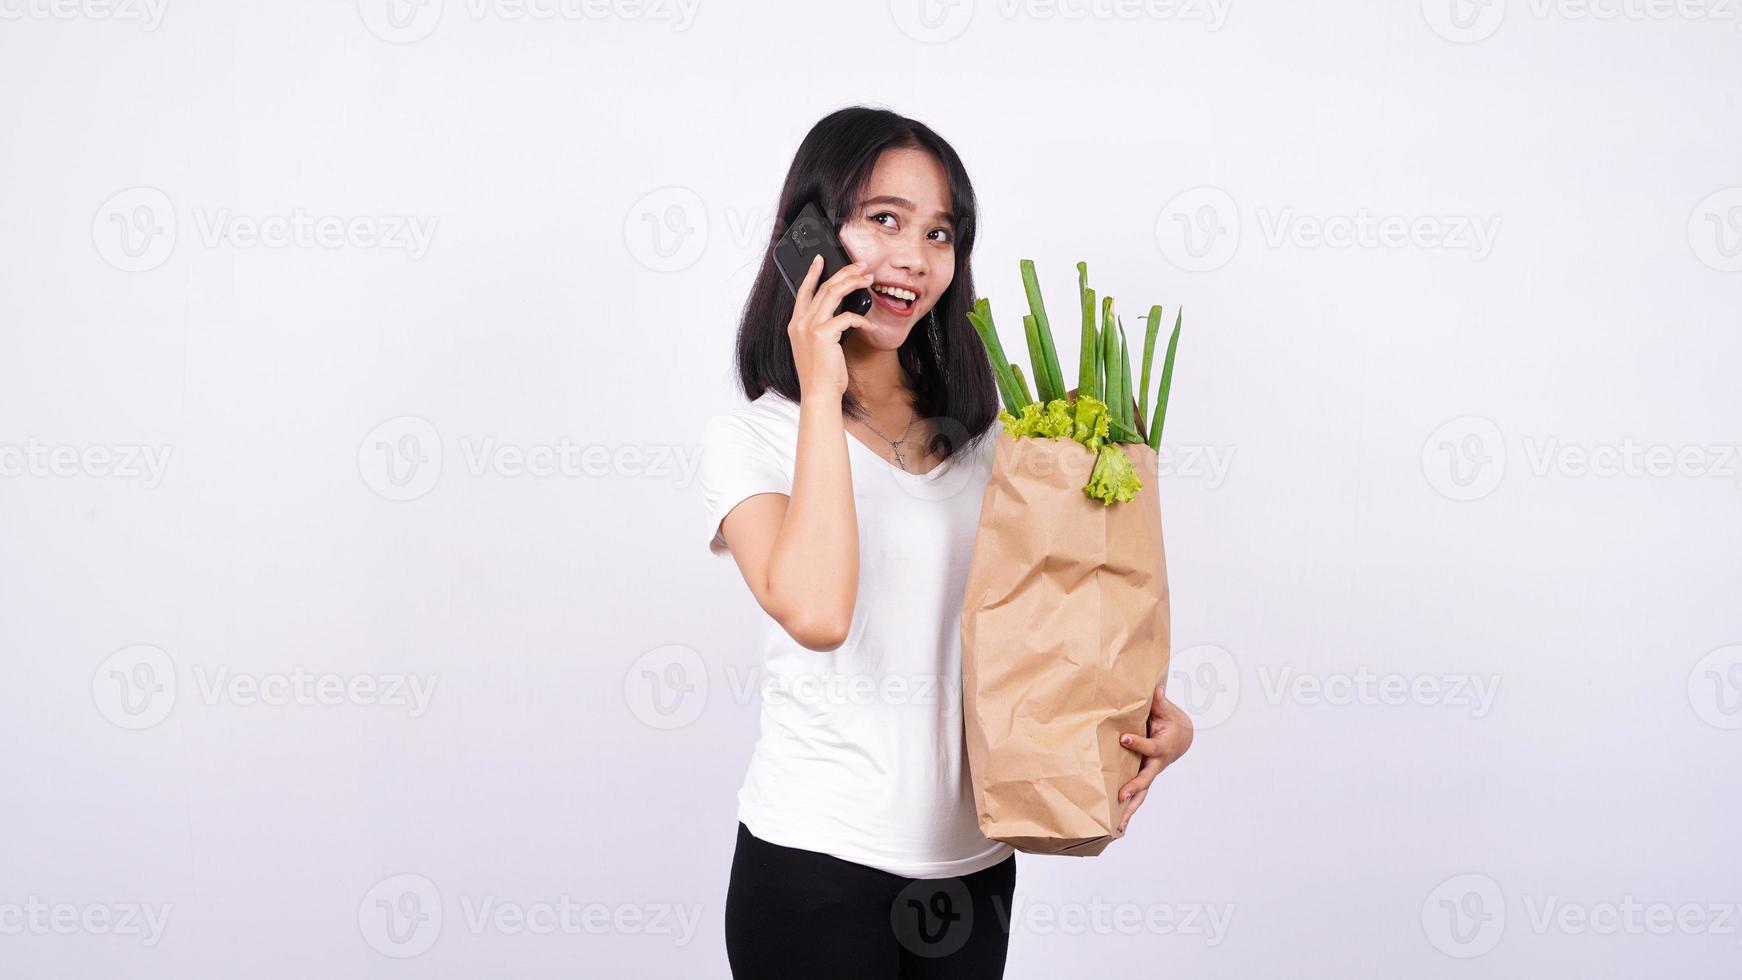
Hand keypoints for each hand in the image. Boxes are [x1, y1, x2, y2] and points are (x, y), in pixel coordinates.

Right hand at [788, 254, 872, 398]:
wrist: (818, 393)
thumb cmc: (821, 374)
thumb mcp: (816, 347)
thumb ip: (821, 329)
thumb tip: (839, 315)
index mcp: (796, 324)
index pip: (803, 291)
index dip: (812, 273)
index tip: (820, 259)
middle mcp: (800, 322)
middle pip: (823, 287)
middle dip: (844, 272)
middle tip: (861, 265)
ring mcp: (810, 327)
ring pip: (834, 293)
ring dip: (853, 283)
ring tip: (868, 278)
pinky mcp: (823, 334)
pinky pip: (847, 317)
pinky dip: (861, 318)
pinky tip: (870, 325)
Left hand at [1115, 680, 1193, 834]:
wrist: (1183, 737)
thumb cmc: (1171, 722)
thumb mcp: (1167, 711)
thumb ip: (1158, 703)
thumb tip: (1155, 689)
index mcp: (1162, 747)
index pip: (1149, 746)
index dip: (1137, 742)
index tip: (1123, 737)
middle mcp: (1156, 765)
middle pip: (1145, 779)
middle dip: (1133, 787)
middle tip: (1120, 796)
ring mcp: (1151, 774)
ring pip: (1141, 795)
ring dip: (1129, 811)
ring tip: (1117, 827)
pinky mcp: (1145, 779)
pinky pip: (1137, 797)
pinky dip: (1128, 812)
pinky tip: (1117, 828)